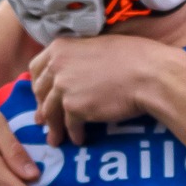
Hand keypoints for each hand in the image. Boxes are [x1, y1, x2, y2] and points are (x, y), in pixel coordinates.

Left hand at [31, 36, 176, 144]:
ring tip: (56, 139)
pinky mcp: (74, 107)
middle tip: (44, 121)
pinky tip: (79, 140)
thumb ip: (78, 56)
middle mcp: (57, 65)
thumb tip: (75, 71)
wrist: (149, 74)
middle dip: (42, 108)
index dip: (38, 84)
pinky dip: (73, 134)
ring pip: (50, 112)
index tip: (42, 95)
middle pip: (40, 91)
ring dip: (53, 128)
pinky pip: (69, 125)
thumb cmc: (133, 57)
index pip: (36, 67)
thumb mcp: (97, 46)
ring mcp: (64, 87)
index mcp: (61, 47)